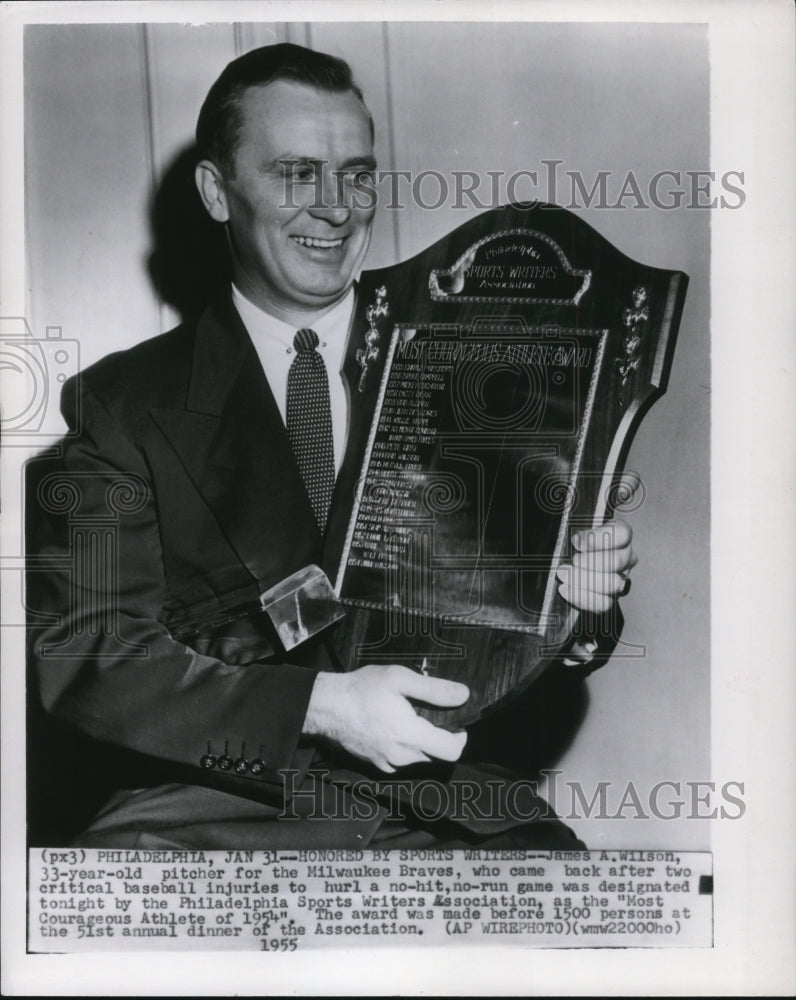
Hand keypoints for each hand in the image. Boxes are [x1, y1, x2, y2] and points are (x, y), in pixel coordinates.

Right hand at [303, 665, 468, 772]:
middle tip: (427, 712)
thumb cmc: (361, 689)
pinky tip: (392, 726)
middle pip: (437, 755)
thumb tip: (463, 695)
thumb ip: (434, 689)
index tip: (455, 721)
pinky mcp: (377, 766)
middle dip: (439, 736)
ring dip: (421, 741)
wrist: (326, 707)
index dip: (460, 736)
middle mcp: (401, 757)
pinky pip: (402, 760)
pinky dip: (405, 747)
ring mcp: (388, 765)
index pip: (452, 752)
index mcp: (410, 736)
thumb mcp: (399, 678)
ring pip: (420, 758)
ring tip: (407, 716)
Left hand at [556, 517, 636, 614]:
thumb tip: (575, 537)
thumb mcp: (569, 529)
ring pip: (614, 584)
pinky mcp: (608, 598)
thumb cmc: (567, 544)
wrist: (559, 564)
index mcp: (617, 535)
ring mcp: (619, 579)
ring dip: (586, 580)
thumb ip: (574, 526)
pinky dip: (582, 597)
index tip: (576, 541)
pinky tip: (565, 589)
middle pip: (619, 560)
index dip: (599, 538)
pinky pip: (603, 603)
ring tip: (564, 575)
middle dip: (592, 561)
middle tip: (572, 561)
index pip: (623, 533)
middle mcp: (624, 557)